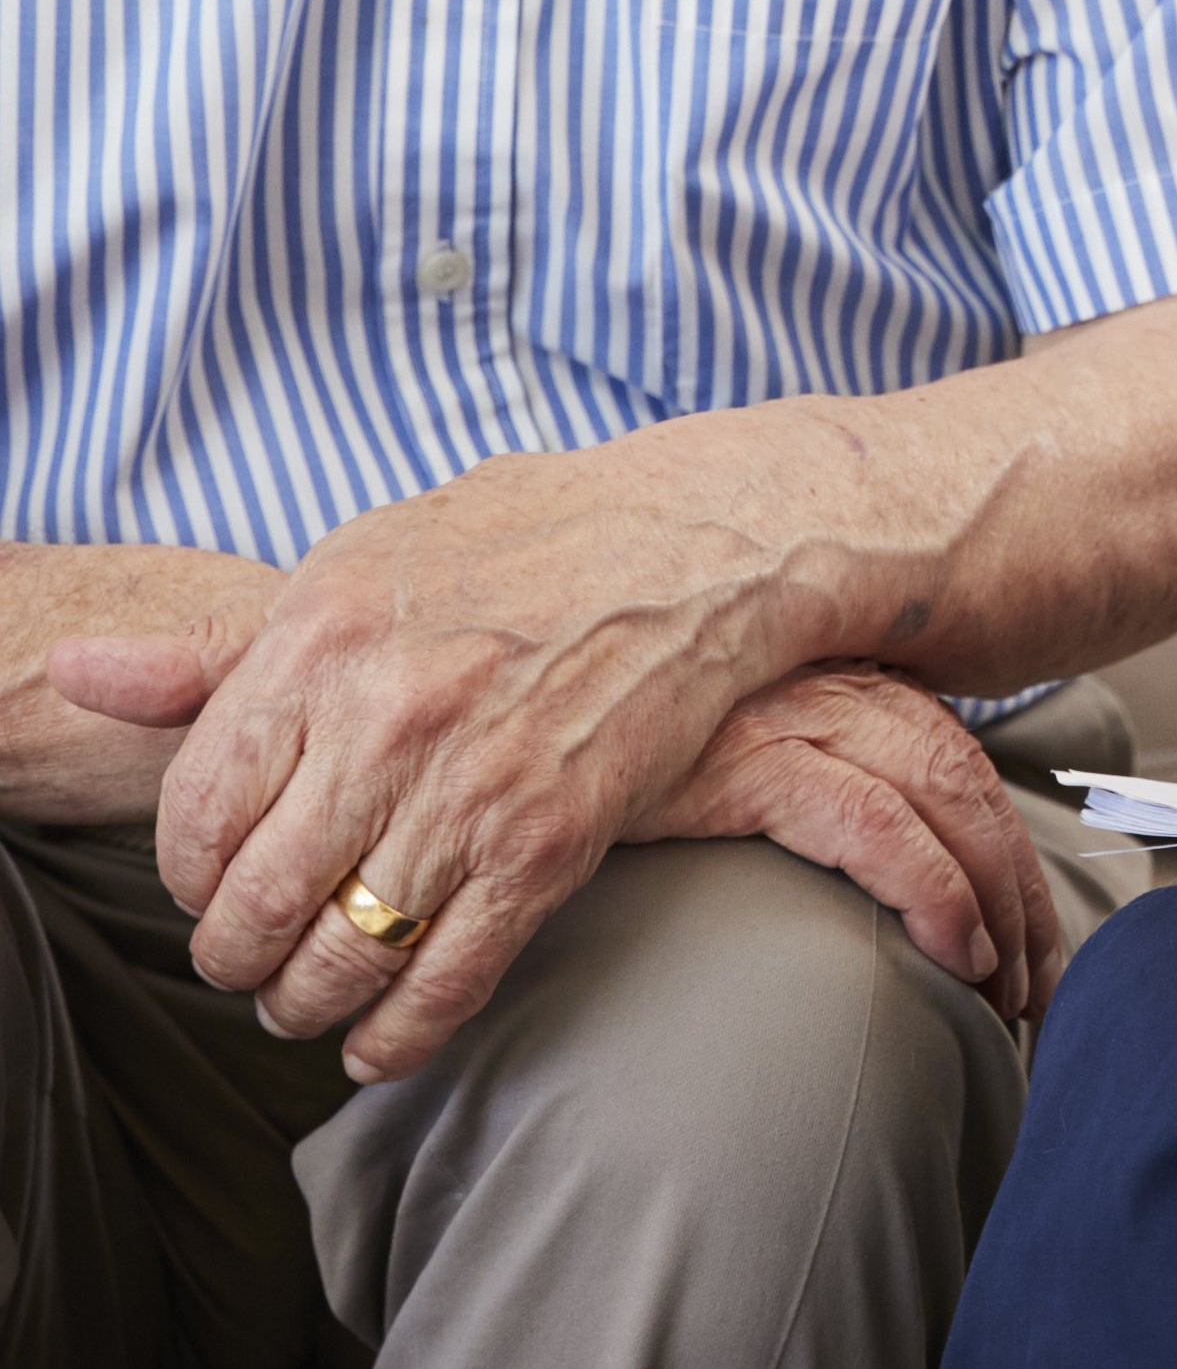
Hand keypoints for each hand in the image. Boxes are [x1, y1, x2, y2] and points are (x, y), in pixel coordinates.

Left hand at [63, 445, 800, 1082]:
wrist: (697, 541)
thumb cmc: (523, 539)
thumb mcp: (360, 562)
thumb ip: (222, 646)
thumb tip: (78, 674)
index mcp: (318, 646)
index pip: (192, 821)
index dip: (190, 875)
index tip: (218, 879)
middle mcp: (382, 724)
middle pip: (249, 913)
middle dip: (235, 957)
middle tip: (253, 953)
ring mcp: (469, 793)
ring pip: (336, 965)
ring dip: (306, 1004)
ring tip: (311, 992)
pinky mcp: (548, 846)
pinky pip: (441, 985)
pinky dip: (394, 1038)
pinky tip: (378, 1037)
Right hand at [626, 662, 1058, 1019]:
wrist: (524, 736)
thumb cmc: (627, 760)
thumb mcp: (733, 761)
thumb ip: (810, 789)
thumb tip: (880, 880)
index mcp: (844, 685)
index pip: (961, 769)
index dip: (1009, 857)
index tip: (1036, 945)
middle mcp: (834, 686)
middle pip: (968, 785)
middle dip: (1020, 890)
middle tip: (1040, 990)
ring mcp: (793, 713)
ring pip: (943, 799)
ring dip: (995, 900)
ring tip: (1007, 991)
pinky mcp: (748, 758)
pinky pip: (874, 825)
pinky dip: (932, 886)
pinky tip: (960, 949)